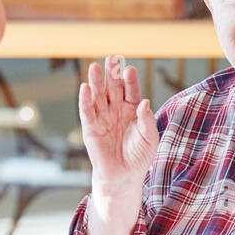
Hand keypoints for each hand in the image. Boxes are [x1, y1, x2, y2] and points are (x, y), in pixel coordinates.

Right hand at [79, 56, 158, 191]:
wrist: (124, 176)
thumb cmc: (139, 157)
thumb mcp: (149, 138)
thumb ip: (147, 120)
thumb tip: (144, 102)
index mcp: (132, 109)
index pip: (130, 90)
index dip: (130, 80)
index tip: (130, 70)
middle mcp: (116, 109)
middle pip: (113, 87)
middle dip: (112, 73)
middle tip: (112, 58)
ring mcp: (103, 117)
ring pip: (98, 95)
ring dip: (96, 81)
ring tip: (95, 66)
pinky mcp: (91, 127)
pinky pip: (87, 111)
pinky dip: (85, 99)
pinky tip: (85, 87)